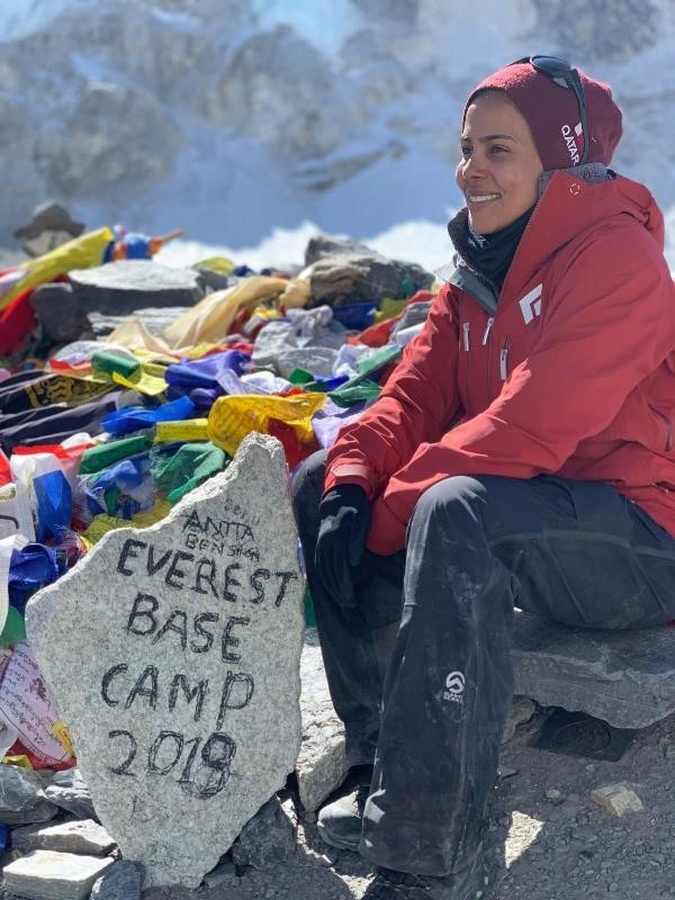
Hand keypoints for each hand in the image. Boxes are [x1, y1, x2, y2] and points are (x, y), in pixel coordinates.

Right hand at [315, 484, 370, 605]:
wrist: (342, 491)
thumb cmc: (356, 506)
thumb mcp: (362, 519)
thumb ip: (357, 540)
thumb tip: (353, 562)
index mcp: (336, 538)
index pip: (339, 569)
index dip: (345, 586)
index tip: (352, 599)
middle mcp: (326, 542)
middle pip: (330, 573)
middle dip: (339, 591)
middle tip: (349, 605)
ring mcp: (322, 542)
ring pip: (323, 570)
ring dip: (331, 587)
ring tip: (341, 599)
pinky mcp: (321, 541)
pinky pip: (319, 563)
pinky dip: (324, 576)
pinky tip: (330, 584)